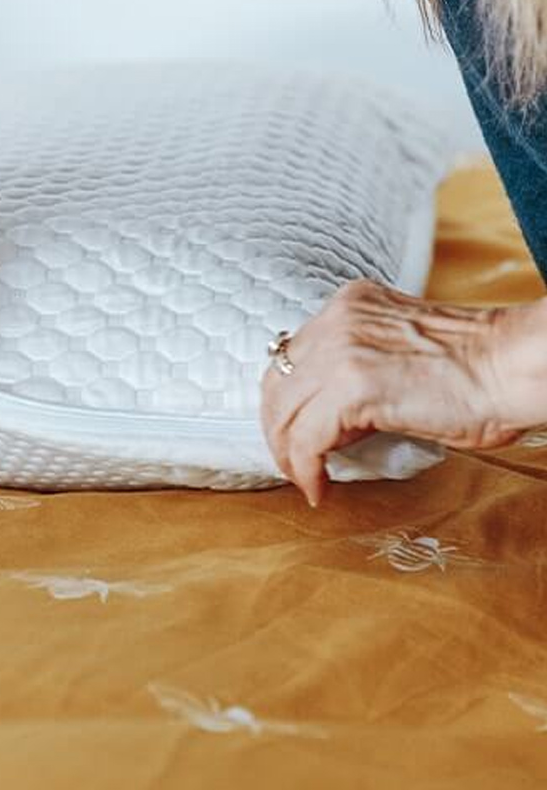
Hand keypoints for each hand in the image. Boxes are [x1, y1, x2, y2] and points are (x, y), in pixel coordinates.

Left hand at [260, 279, 542, 506]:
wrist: (515, 367)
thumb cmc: (479, 370)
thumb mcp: (401, 350)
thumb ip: (361, 365)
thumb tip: (337, 413)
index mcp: (350, 305)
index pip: (292, 355)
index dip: (285, 398)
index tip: (293, 430)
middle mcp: (337, 321)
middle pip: (276, 381)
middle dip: (277, 428)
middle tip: (290, 462)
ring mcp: (340, 351)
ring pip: (283, 411)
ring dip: (287, 453)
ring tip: (304, 479)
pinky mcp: (351, 388)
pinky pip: (307, 439)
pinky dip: (306, 469)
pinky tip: (319, 488)